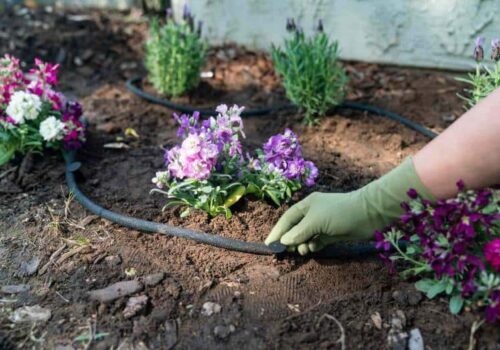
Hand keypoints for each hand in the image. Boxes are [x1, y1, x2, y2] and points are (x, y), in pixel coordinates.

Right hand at [265, 191, 379, 254]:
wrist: (369, 215)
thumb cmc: (339, 213)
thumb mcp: (315, 222)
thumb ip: (298, 232)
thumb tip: (284, 241)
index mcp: (307, 205)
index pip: (287, 219)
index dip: (277, 231)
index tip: (269, 244)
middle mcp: (313, 214)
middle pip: (295, 229)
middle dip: (290, 240)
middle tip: (285, 252)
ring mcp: (323, 224)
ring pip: (306, 237)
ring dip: (302, 245)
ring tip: (303, 250)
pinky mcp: (332, 234)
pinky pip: (316, 242)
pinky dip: (313, 246)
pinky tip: (313, 249)